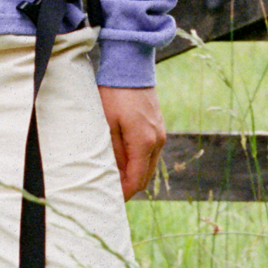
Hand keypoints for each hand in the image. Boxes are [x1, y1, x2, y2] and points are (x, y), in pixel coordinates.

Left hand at [101, 82, 165, 199]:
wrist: (130, 68)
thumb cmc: (114, 94)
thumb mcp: (107, 124)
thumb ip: (112, 152)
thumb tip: (114, 175)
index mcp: (144, 142)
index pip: (136, 180)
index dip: (123, 193)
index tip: (109, 199)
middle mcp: (157, 141)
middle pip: (145, 176)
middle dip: (128, 187)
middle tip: (109, 192)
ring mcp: (160, 134)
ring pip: (148, 166)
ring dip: (133, 174)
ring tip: (113, 178)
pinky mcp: (158, 127)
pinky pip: (149, 153)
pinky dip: (138, 161)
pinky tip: (122, 160)